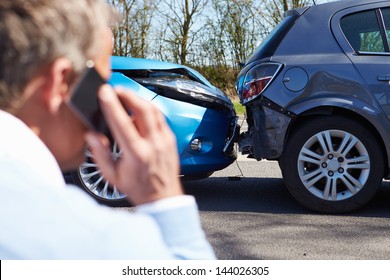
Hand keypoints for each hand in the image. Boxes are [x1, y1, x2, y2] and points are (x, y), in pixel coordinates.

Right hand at [85, 85, 182, 204]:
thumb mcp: (112, 176)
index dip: (112, 105)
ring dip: (138, 99)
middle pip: (143, 109)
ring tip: (125, 96)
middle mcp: (153, 144)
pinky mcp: (171, 139)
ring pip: (154, 110)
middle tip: (115, 89)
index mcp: (137, 154)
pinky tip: (139, 109)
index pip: (123, 123)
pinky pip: (160, 117)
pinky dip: (148, 109)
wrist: (163, 197)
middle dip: (128, 94)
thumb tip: (91, 135)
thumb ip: (100, 154)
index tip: (104, 92)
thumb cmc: (138, 188)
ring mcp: (165, 140)